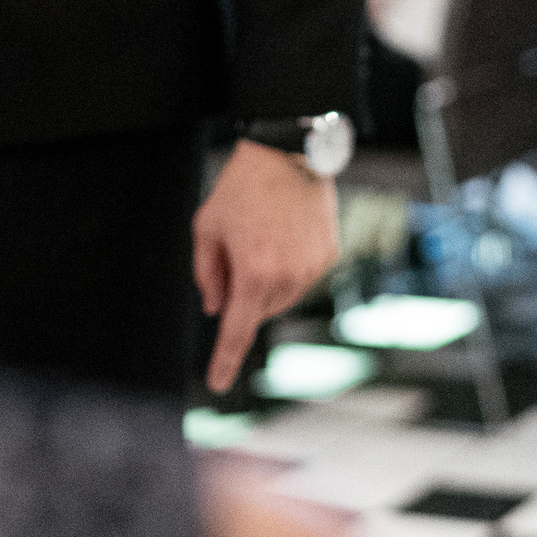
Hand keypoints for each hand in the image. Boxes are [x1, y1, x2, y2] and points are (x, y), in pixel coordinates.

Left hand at [193, 140, 339, 392]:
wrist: (288, 153)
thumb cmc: (242, 187)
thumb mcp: (207, 228)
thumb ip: (207, 274)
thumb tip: (215, 308)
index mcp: (252, 273)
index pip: (236, 330)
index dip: (224, 359)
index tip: (216, 383)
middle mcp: (287, 277)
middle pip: (258, 311)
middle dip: (242, 297)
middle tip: (236, 256)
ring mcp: (312, 268)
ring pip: (282, 298)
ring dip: (267, 284)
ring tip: (261, 240)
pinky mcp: (328, 255)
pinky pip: (303, 278)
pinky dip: (288, 269)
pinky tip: (282, 236)